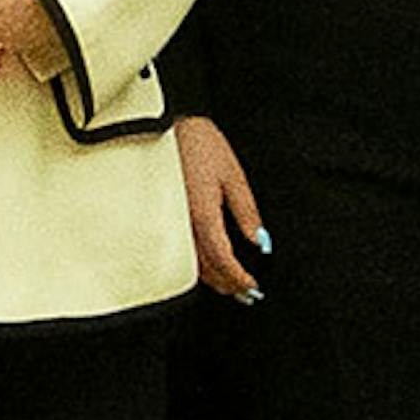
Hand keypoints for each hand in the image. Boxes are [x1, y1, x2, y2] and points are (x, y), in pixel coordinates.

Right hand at [177, 114, 269, 298]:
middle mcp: (181, 222)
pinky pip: (178, 249)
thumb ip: (246, 211)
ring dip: (210, 278)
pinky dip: (195, 263)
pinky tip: (205, 266)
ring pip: (189, 262)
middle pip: (205, 267)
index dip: (238, 277)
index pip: (223, 258)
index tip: (252, 287)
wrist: (160, 124)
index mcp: (202, 212)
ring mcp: (168, 221)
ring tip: (229, 285)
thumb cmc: (198, 142)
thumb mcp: (233, 174)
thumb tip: (260, 241)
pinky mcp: (160, 217)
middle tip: (246, 294)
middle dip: (227, 284)